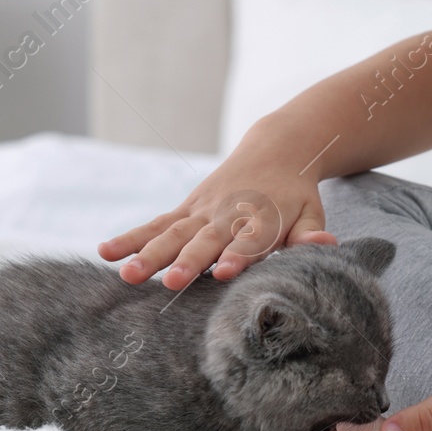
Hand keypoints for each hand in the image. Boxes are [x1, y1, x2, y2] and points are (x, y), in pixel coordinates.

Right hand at [96, 136, 335, 289]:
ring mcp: (203, 210)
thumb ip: (311, 233)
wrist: (276, 149)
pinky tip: (105, 253)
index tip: (224, 272)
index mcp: (262, 219)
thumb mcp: (312, 211)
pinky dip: (131, 237)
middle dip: (189, 260)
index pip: (251, 240)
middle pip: (206, 240)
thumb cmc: (296, 194)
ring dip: (150, 253)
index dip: (239, 255)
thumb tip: (326, 245)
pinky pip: (156, 224)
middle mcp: (228, 214)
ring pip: (173, 233)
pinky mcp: (187, 209)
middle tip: (172, 282)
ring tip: (128, 275)